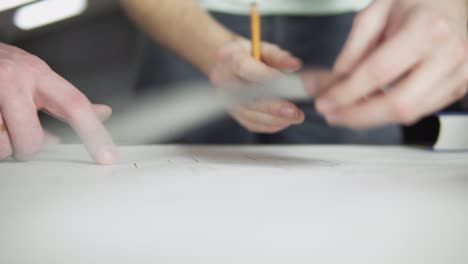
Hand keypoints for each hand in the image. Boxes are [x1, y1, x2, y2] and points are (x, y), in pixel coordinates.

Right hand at [0, 43, 115, 163]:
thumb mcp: (34, 76)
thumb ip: (64, 99)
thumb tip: (102, 114)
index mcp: (36, 73)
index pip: (74, 104)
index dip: (93, 133)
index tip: (107, 157)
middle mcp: (13, 78)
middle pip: (31, 139)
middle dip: (27, 148)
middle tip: (20, 136)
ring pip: (3, 146)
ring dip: (1, 144)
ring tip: (0, 124)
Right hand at [210, 39, 304, 133]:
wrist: (229, 65)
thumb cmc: (250, 54)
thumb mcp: (264, 48)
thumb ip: (279, 56)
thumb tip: (295, 65)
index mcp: (230, 58)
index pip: (245, 69)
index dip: (266, 77)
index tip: (287, 84)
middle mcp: (224, 81)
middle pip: (247, 98)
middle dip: (274, 107)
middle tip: (295, 111)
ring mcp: (227, 99)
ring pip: (250, 115)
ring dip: (275, 119)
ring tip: (296, 116)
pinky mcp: (234, 113)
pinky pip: (252, 123)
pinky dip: (271, 125)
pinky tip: (285, 120)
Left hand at [314, 0, 467, 128]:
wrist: (449, 0)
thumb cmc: (416, 1)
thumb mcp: (374, 14)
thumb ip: (352, 51)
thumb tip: (334, 85)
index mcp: (427, 29)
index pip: (378, 73)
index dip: (346, 93)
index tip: (325, 102)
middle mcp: (449, 54)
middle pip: (398, 104)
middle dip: (358, 116)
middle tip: (333, 115)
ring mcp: (460, 74)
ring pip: (410, 113)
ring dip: (372, 118)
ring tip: (348, 111)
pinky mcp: (461, 86)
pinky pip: (421, 111)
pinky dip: (392, 113)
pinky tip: (373, 105)